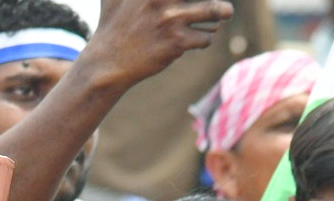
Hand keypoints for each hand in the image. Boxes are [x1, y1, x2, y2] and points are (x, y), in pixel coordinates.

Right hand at [83, 0, 234, 91]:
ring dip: (222, 11)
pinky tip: (200, 38)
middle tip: (224, 6)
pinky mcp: (177, 43)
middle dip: (219, 4)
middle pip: (208, 0)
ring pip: (214, 10)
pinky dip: (206, 37)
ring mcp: (171, 20)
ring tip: (224, 13)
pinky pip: (205, 38)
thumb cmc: (111, 24)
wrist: (108, 61)